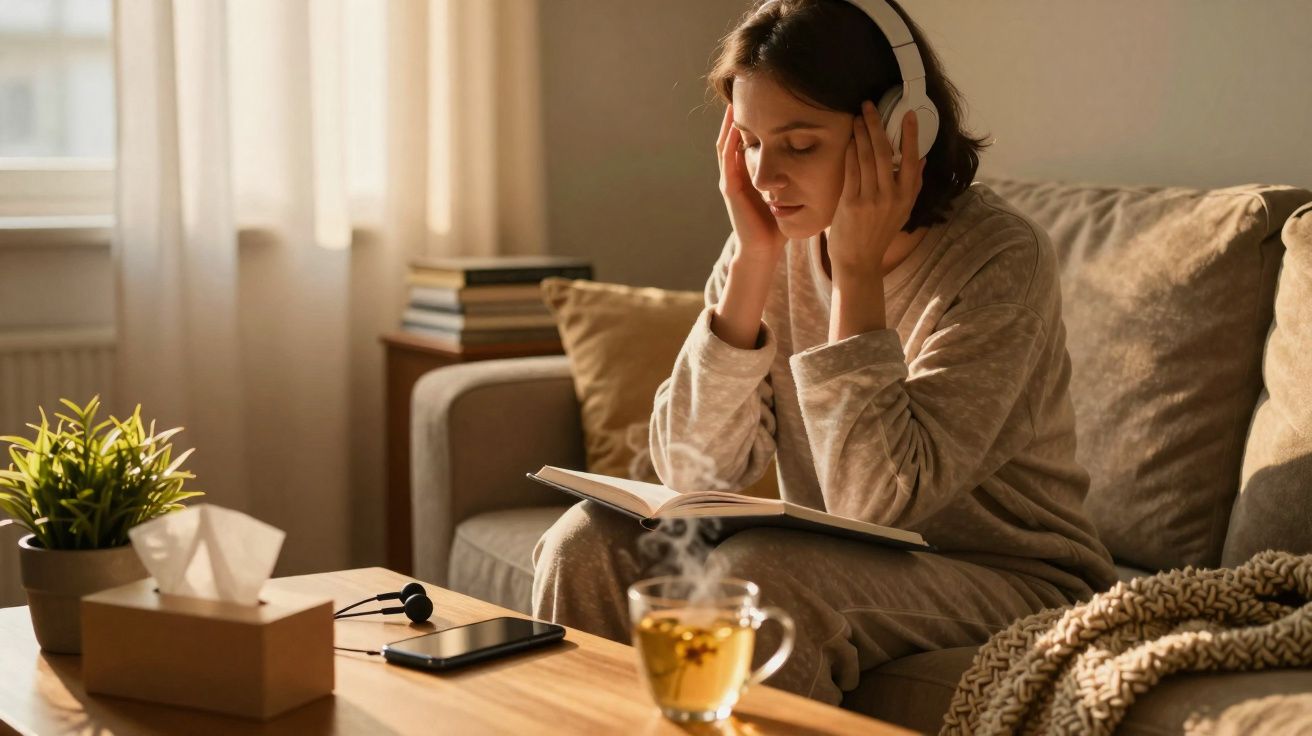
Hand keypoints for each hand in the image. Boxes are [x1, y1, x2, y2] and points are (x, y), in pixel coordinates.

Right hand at [716, 104, 786, 263]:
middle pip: (733, 138)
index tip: (760, 101)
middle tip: (741, 92)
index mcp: (748, 174)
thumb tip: (815, 160)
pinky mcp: (730, 189)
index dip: (750, 121)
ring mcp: (730, 181)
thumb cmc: (775, 224)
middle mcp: (736, 174)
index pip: (746, 141)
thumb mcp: (784, 193)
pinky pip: (727, 161)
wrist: (763, 249)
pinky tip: (735, 128)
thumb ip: (791, 178)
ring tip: (734, 103)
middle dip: (736, 117)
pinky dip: (730, 143)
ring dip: (729, 125)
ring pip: (726, 145)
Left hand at [826, 101, 925, 278]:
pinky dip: (850, 152)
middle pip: (884, 152)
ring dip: (860, 134)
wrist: (859, 261)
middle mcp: (891, 196)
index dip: (910, 135)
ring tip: (857, 117)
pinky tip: (848, 139)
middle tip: (869, 105)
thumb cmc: (879, 234)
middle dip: (876, 125)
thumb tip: (922, 159)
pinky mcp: (851, 203)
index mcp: (907, 197)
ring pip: (866, 158)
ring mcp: (871, 200)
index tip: (908, 114)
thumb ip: (913, 185)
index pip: (912, 159)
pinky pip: (851, 170)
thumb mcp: (903, 211)